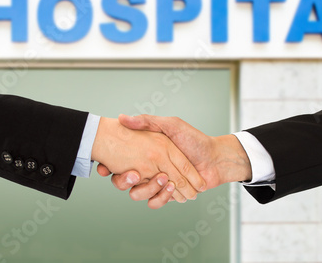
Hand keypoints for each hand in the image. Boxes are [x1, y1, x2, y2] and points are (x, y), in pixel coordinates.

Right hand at [91, 117, 206, 202]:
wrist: (216, 158)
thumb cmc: (194, 139)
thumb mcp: (171, 125)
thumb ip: (148, 121)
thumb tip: (123, 117)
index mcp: (145, 153)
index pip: (118, 162)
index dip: (108, 167)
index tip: (105, 168)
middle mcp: (147, 169)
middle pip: (123, 182)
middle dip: (125, 181)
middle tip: (136, 175)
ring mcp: (157, 183)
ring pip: (137, 195)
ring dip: (147, 189)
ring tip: (163, 179)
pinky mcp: (167, 195)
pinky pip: (155, 203)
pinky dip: (161, 198)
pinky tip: (170, 187)